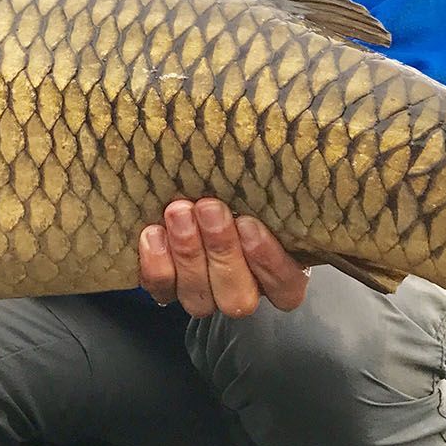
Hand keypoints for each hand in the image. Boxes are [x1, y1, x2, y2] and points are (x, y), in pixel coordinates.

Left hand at [138, 197, 308, 318]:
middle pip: (238, 294)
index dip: (269, 261)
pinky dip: (157, 264)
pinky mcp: (169, 289)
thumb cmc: (235, 184)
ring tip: (179, 212)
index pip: (285, 285)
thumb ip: (268, 183)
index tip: (250, 224)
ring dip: (188, 253)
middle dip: (222, 249)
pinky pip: (162, 290)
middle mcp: (243, 288)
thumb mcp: (261, 182)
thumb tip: (291, 149)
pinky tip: (154, 233)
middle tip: (209, 208)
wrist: (187, 188)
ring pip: (199, 297)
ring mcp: (205, 294)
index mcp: (278, 270)